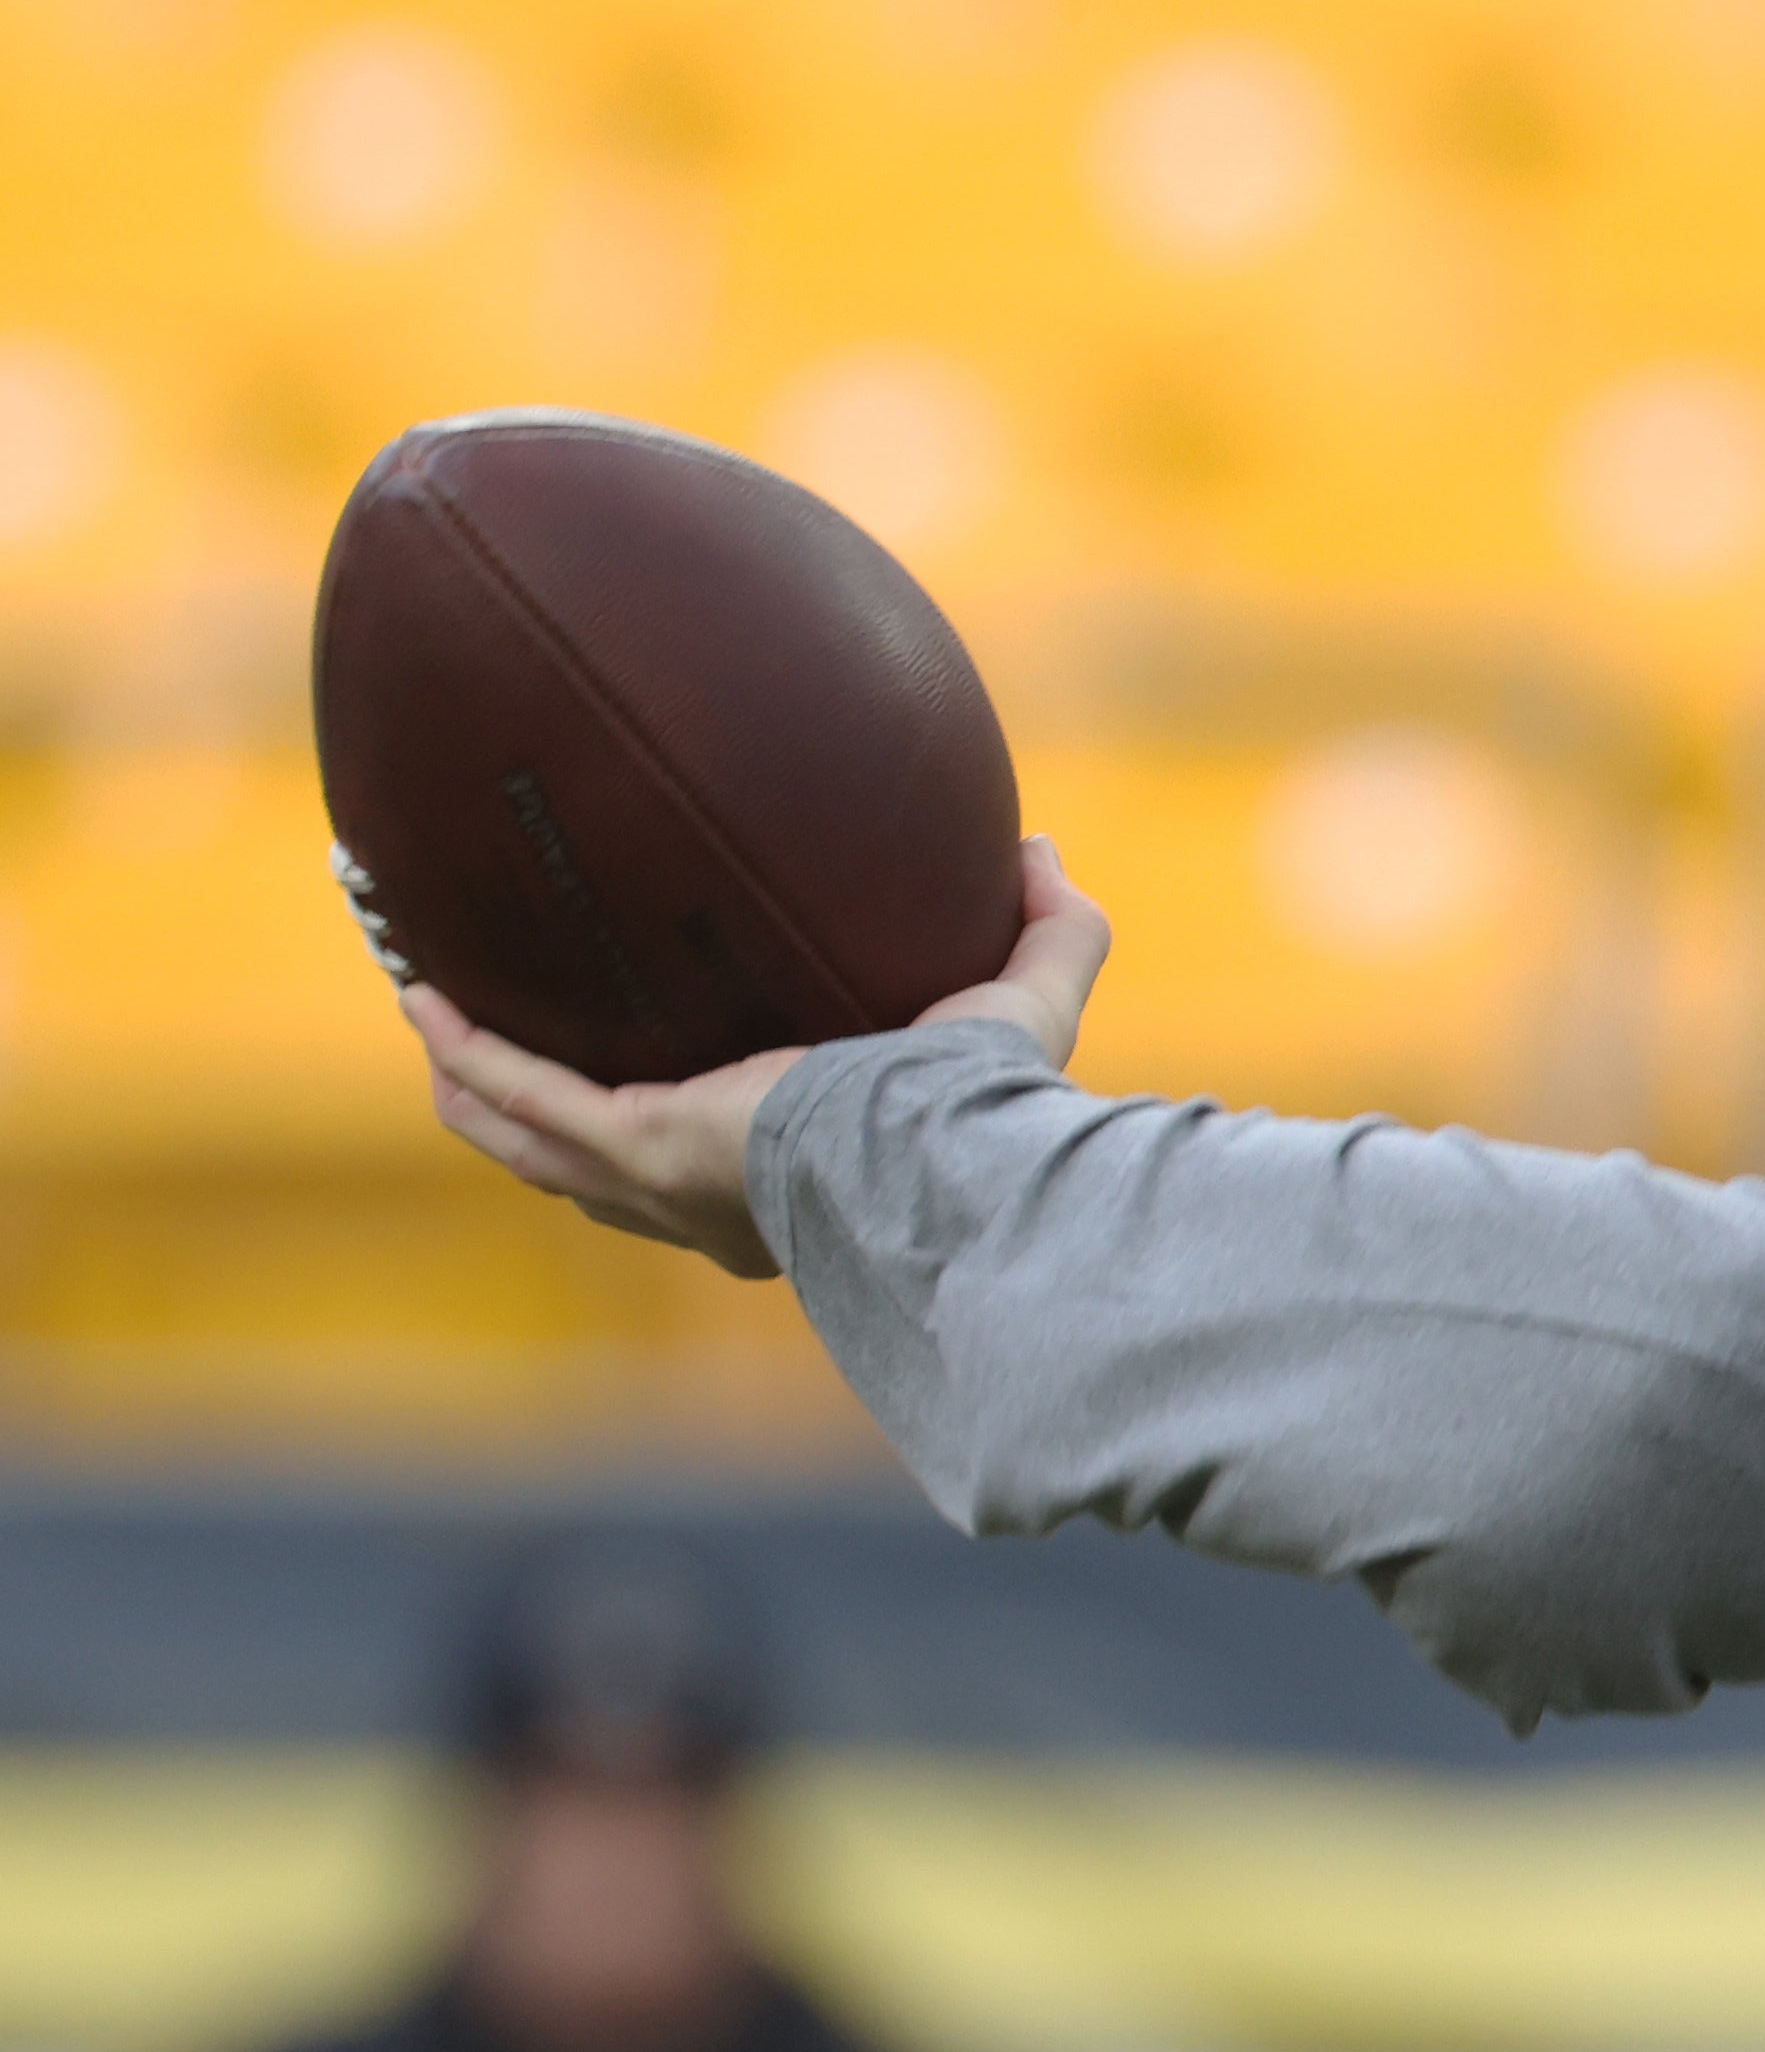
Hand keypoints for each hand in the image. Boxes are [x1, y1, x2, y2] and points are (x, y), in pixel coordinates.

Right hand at [406, 836, 1110, 1279]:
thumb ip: (1049, 932)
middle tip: (488, 1047)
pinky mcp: (635, 1144)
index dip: (667, 1122)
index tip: (645, 1075)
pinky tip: (427, 1001)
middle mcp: (715, 1199)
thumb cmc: (990, 1104)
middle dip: (535, 1111)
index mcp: (794, 1182)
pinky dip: (473, 1053)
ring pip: (534, 1142)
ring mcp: (662, 1179)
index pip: (715, 1161)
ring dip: (474, 1083)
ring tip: (429, 1019)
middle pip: (594, 1167)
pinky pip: (524, 1097)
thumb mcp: (1028, 1006)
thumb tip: (1039, 852)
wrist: (944, 1154)